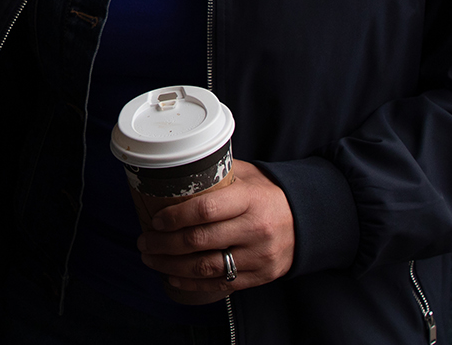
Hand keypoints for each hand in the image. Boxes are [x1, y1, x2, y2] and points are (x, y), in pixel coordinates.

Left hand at [138, 159, 294, 301]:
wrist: (307, 221)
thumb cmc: (267, 195)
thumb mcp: (248, 176)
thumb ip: (217, 174)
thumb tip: (175, 169)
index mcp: (250, 199)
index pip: (205, 209)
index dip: (175, 217)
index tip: (155, 220)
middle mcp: (255, 229)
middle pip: (199, 241)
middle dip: (164, 244)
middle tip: (144, 242)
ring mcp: (257, 256)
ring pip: (205, 267)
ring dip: (170, 266)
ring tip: (151, 259)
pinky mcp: (258, 276)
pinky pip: (219, 284)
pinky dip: (190, 283)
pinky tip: (172, 276)